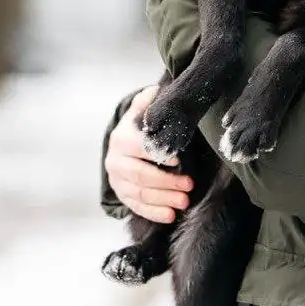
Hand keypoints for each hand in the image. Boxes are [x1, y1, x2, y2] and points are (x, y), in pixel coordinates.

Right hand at [105, 86, 194, 222]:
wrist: (122, 145)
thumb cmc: (140, 128)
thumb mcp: (142, 112)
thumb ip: (148, 102)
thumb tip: (157, 88)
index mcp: (122, 138)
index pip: (139, 148)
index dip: (158, 154)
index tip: (179, 160)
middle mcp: (115, 161)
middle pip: (140, 175)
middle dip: (166, 182)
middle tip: (189, 186)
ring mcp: (117, 181)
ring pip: (140, 193)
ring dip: (163, 199)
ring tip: (185, 202)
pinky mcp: (122, 195)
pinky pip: (137, 207)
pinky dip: (154, 212)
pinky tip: (171, 216)